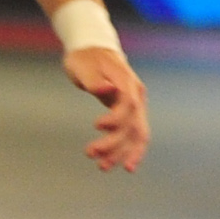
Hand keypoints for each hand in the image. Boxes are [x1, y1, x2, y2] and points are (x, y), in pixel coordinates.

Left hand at [65, 43, 147, 170]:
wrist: (93, 51)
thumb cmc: (85, 58)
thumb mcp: (83, 66)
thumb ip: (95, 79)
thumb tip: (106, 90)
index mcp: (126, 83)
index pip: (127, 104)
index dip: (115, 118)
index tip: (97, 126)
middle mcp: (136, 96)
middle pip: (133, 124)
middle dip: (115, 143)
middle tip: (90, 153)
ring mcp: (135, 106)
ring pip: (135, 134)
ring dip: (121, 152)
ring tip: (102, 167)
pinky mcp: (129, 114)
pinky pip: (133, 135)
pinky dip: (129, 150)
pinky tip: (122, 165)